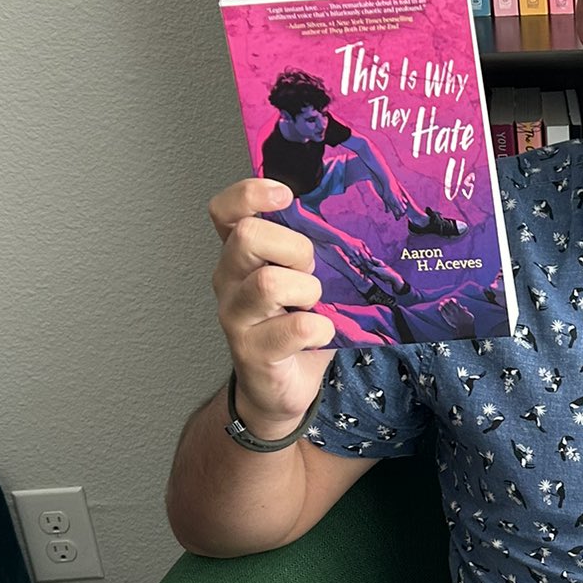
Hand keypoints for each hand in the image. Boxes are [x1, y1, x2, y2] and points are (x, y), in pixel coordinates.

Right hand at [209, 178, 335, 435]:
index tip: (286, 195)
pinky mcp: (253, 352)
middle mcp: (229, 280)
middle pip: (248, 237)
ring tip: (315, 304)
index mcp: (240, 254)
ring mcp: (236, 316)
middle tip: (311, 270)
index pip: (225, 211)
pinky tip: (322, 333)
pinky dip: (319, 329)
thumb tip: (357, 217)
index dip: (250, 195)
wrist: (282, 387)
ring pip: (268, 282)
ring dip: (307, 290)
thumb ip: (312, 249)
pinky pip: (295, 329)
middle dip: (295, 248)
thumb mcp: (303, 277)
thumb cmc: (296, 324)